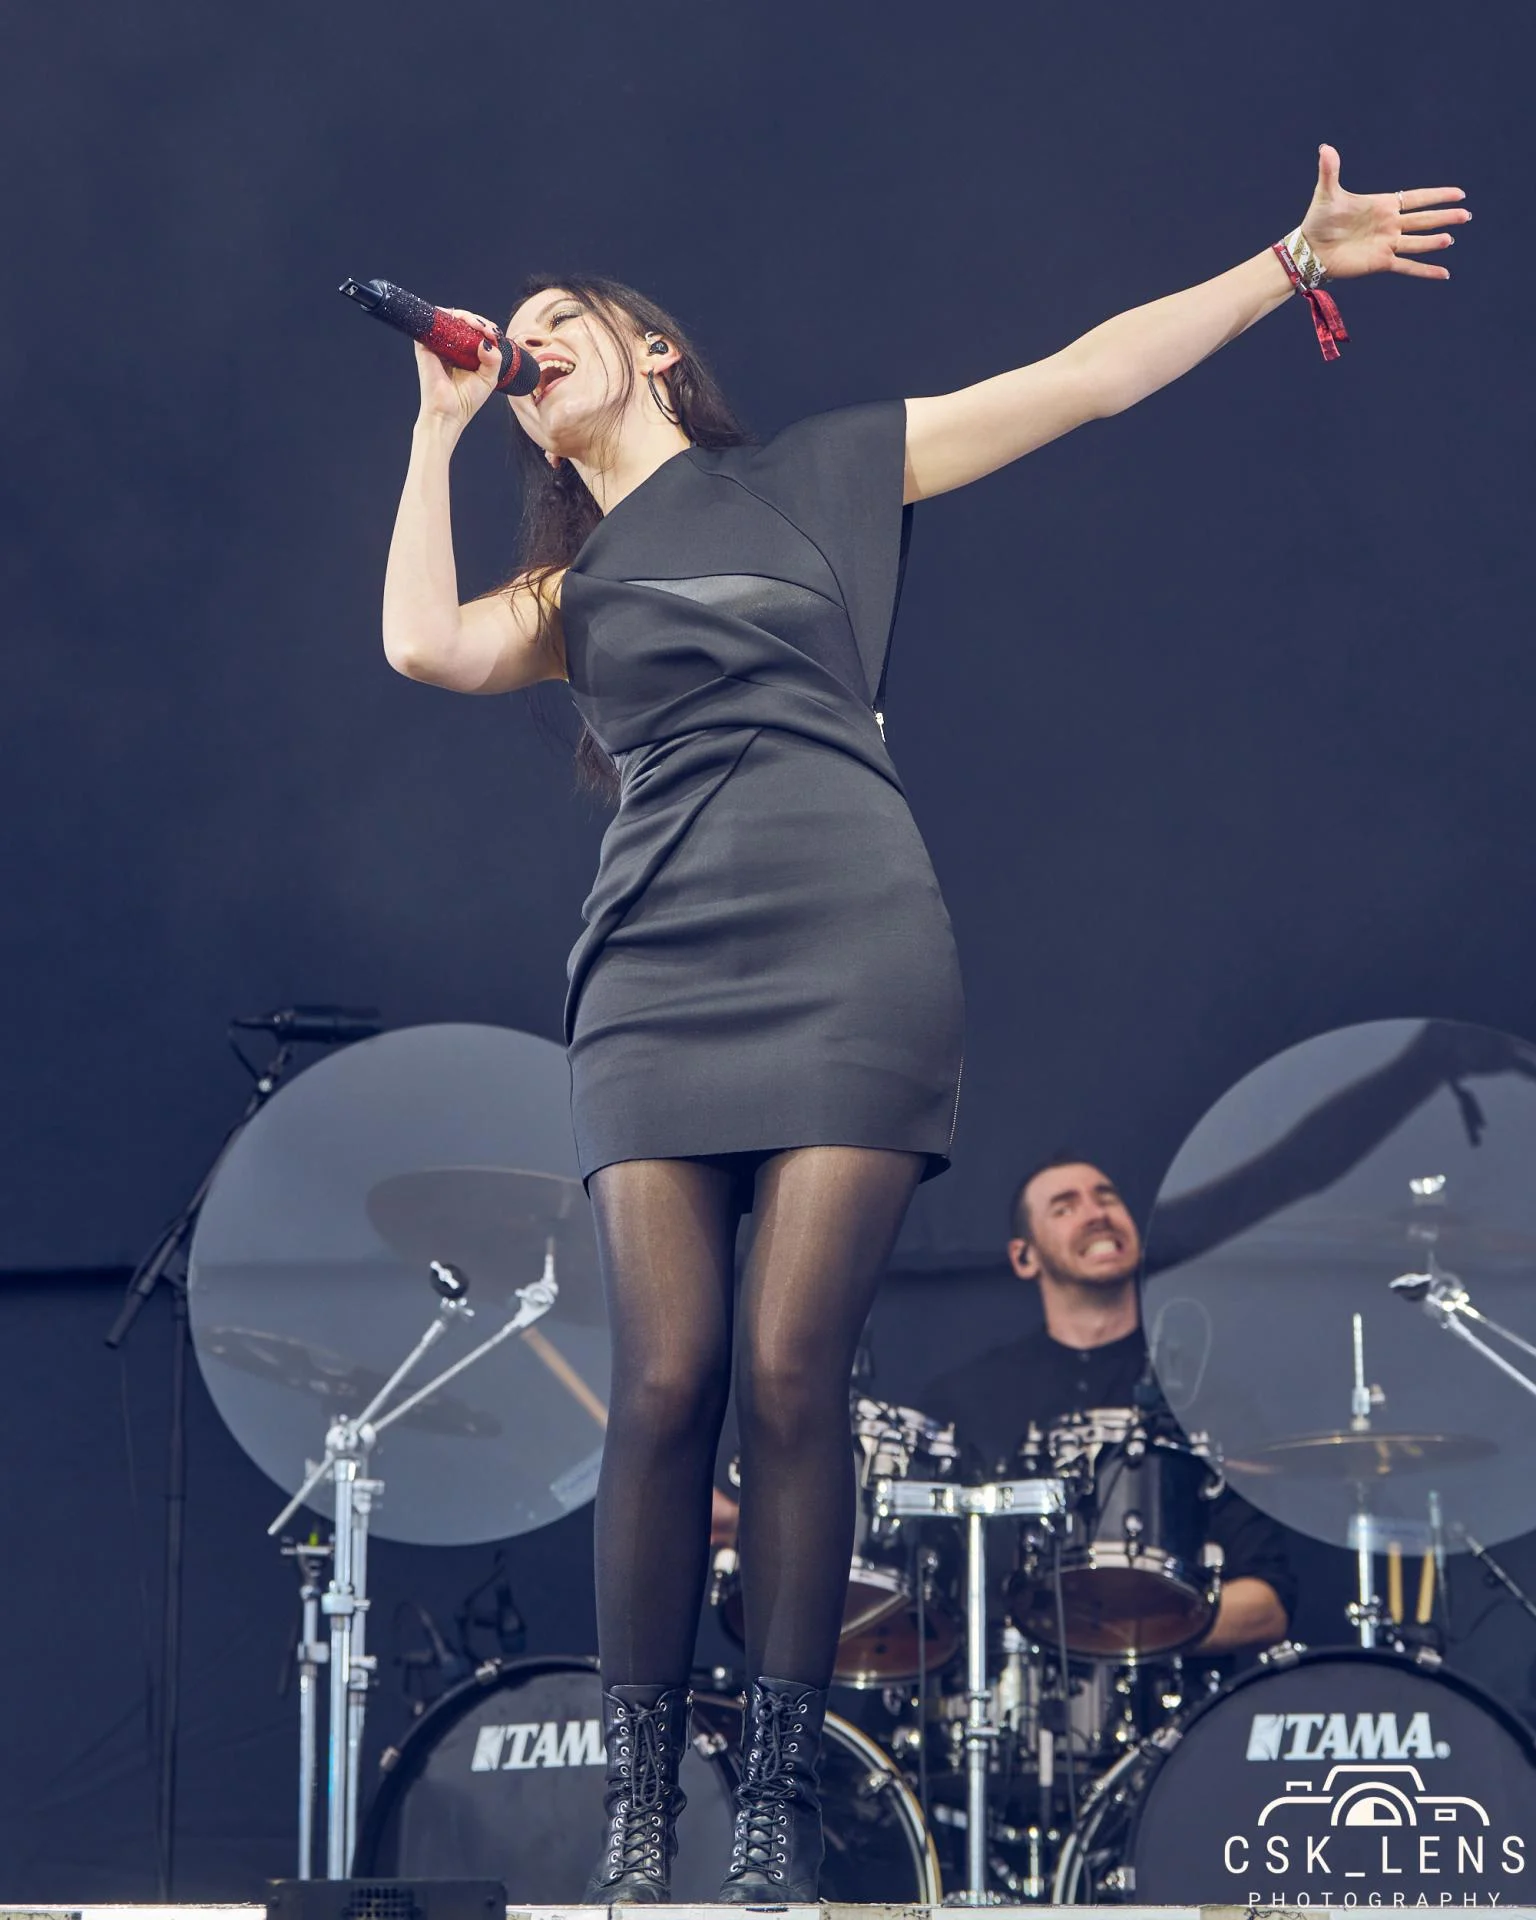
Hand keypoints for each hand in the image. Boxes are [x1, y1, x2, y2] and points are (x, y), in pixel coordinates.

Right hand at [413, 308, 503, 431]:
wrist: (448, 413)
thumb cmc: (467, 400)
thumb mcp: (489, 378)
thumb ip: (494, 359)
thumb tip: (487, 341)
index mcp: (466, 353)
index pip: (476, 331)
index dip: (487, 328)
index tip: (495, 335)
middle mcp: (451, 346)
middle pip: (464, 321)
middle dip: (479, 321)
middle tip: (487, 330)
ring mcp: (437, 344)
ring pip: (450, 318)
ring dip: (467, 316)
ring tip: (478, 326)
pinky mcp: (425, 345)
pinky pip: (433, 323)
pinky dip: (448, 318)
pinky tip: (462, 325)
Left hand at [1297, 145, 1468, 282]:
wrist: (1309, 250)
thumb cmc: (1319, 220)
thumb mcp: (1327, 193)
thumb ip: (1330, 170)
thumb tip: (1325, 148)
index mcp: (1383, 206)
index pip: (1416, 198)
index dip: (1437, 196)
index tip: (1459, 193)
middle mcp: (1390, 225)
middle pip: (1423, 219)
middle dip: (1444, 216)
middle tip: (1466, 214)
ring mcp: (1387, 244)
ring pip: (1418, 242)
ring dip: (1434, 241)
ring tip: (1450, 238)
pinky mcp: (1381, 262)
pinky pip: (1408, 266)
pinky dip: (1425, 270)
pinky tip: (1444, 273)